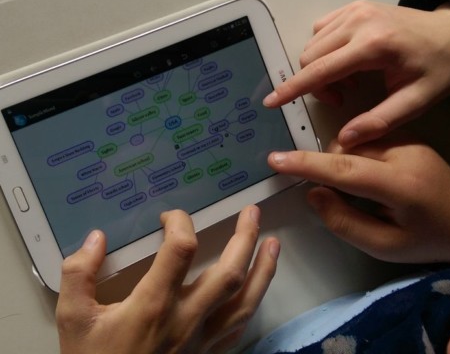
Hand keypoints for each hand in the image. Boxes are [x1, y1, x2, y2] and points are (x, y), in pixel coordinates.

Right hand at [56, 205, 279, 353]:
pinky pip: (239, 327)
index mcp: (154, 305)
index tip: (170, 217)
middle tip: (252, 212)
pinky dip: (253, 302)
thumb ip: (79, 274)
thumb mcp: (73, 319)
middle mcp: (186, 318)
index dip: (180, 223)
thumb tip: (96, 238)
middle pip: (228, 273)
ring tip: (274, 244)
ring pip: (245, 301)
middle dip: (245, 238)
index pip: (181, 250)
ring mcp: (203, 339)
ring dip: (263, 269)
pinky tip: (258, 287)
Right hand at [263, 1, 449, 146]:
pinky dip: (324, 51)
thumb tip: (344, 138)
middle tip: (342, 97)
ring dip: (320, 68)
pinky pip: (320, 31)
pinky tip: (346, 61)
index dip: (292, 88)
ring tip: (349, 80)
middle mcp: (359, 21)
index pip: (319, 69)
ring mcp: (354, 10)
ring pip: (312, 44)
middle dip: (315, 84)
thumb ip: (379, 122)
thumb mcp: (417, 101)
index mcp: (374, 44)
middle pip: (309, 57)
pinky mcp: (353, 8)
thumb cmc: (440, 67)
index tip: (272, 101)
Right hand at [267, 133, 449, 263]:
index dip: (306, 164)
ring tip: (359, 188)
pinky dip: (355, 155)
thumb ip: (344, 222)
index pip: (345, 169)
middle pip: (345, 150)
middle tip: (334, 195)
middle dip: (326, 167)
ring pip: (352, 142)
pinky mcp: (406, 135)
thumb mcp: (385, 246)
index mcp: (401, 185)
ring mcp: (407, 140)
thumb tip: (313, 193)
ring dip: (341, 162)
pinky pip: (365, 139)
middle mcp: (404, 153)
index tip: (275, 160)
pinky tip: (368, 175)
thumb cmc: (427, 239)